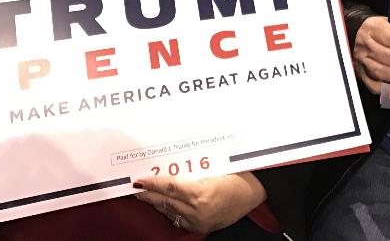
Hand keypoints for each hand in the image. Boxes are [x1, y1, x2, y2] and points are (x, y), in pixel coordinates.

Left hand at [134, 173, 265, 233]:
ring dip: (156, 202)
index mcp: (201, 193)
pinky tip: (162, 204)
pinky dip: (169, 210)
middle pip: (166, 202)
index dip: (153, 184)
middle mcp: (198, 210)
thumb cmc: (239, 177)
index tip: (140, 180)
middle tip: (135, 187)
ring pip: (170, 211)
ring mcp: (198, 220)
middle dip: (148, 195)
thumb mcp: (217, 168)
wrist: (254, 196)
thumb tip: (173, 162)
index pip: (170, 188)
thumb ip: (195, 168)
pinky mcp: (200, 226)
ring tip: (145, 194)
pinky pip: (178, 218)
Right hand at [353, 15, 389, 94]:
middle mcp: (366, 44)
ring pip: (380, 71)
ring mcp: (361, 60)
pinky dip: (388, 88)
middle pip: (387, 56)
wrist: (356, 34)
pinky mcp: (360, 73)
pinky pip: (373, 84)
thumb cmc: (378, 30)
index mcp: (374, 28)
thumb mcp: (388, 22)